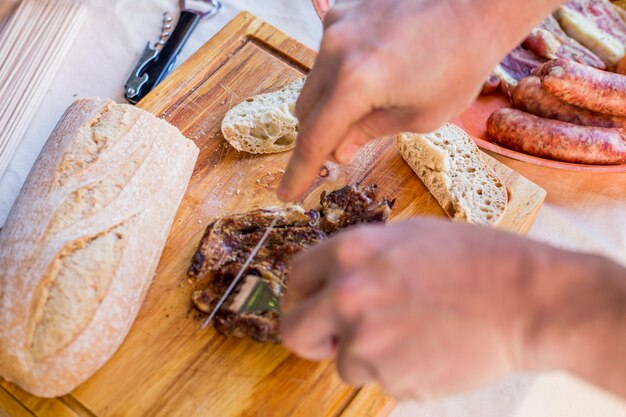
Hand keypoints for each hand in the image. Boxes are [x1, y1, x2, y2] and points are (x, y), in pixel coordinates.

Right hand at [278, 0, 566, 200]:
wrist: (478, 4)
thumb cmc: (461, 62)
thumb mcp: (420, 115)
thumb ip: (369, 133)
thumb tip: (338, 150)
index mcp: (356, 82)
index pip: (314, 139)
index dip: (300, 172)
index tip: (287, 193)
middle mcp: (336, 50)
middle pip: (304, 110)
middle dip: (319, 134)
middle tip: (342, 148)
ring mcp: (336, 25)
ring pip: (313, 82)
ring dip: (329, 102)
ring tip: (372, 100)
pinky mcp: (343, 10)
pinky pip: (326, 55)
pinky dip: (339, 73)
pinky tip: (373, 70)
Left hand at [280, 218, 625, 399]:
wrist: (527, 300)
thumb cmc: (477, 260)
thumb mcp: (409, 237)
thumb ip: (362, 260)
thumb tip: (333, 282)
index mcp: (351, 251)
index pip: (295, 276)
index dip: (300, 294)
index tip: (310, 305)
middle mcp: (348, 295)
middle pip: (293, 331)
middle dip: (311, 337)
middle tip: (334, 338)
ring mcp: (367, 341)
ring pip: (344, 363)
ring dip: (369, 355)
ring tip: (416, 334)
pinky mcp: (392, 378)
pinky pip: (381, 380)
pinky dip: (399, 371)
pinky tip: (431, 348)